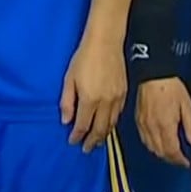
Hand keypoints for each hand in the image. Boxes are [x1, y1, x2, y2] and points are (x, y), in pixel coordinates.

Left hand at [60, 32, 126, 150]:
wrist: (106, 42)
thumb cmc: (84, 58)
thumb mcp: (69, 79)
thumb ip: (67, 102)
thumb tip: (66, 121)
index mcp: (90, 99)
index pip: (83, 125)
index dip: (77, 136)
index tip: (73, 142)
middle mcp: (105, 103)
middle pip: (99, 129)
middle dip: (92, 141)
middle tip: (86, 149)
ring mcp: (117, 99)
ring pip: (111, 124)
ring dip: (103, 135)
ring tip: (97, 141)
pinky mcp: (124, 93)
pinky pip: (118, 115)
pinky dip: (112, 124)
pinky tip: (107, 125)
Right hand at [135, 77, 190, 166]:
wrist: (154, 75)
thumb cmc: (170, 87)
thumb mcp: (187, 106)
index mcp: (165, 125)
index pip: (172, 151)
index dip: (180, 160)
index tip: (186, 162)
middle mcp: (152, 128)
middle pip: (161, 152)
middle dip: (171, 159)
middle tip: (180, 160)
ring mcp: (143, 125)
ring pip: (151, 148)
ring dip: (161, 154)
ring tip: (171, 153)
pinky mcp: (138, 120)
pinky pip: (144, 140)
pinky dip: (152, 146)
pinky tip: (158, 143)